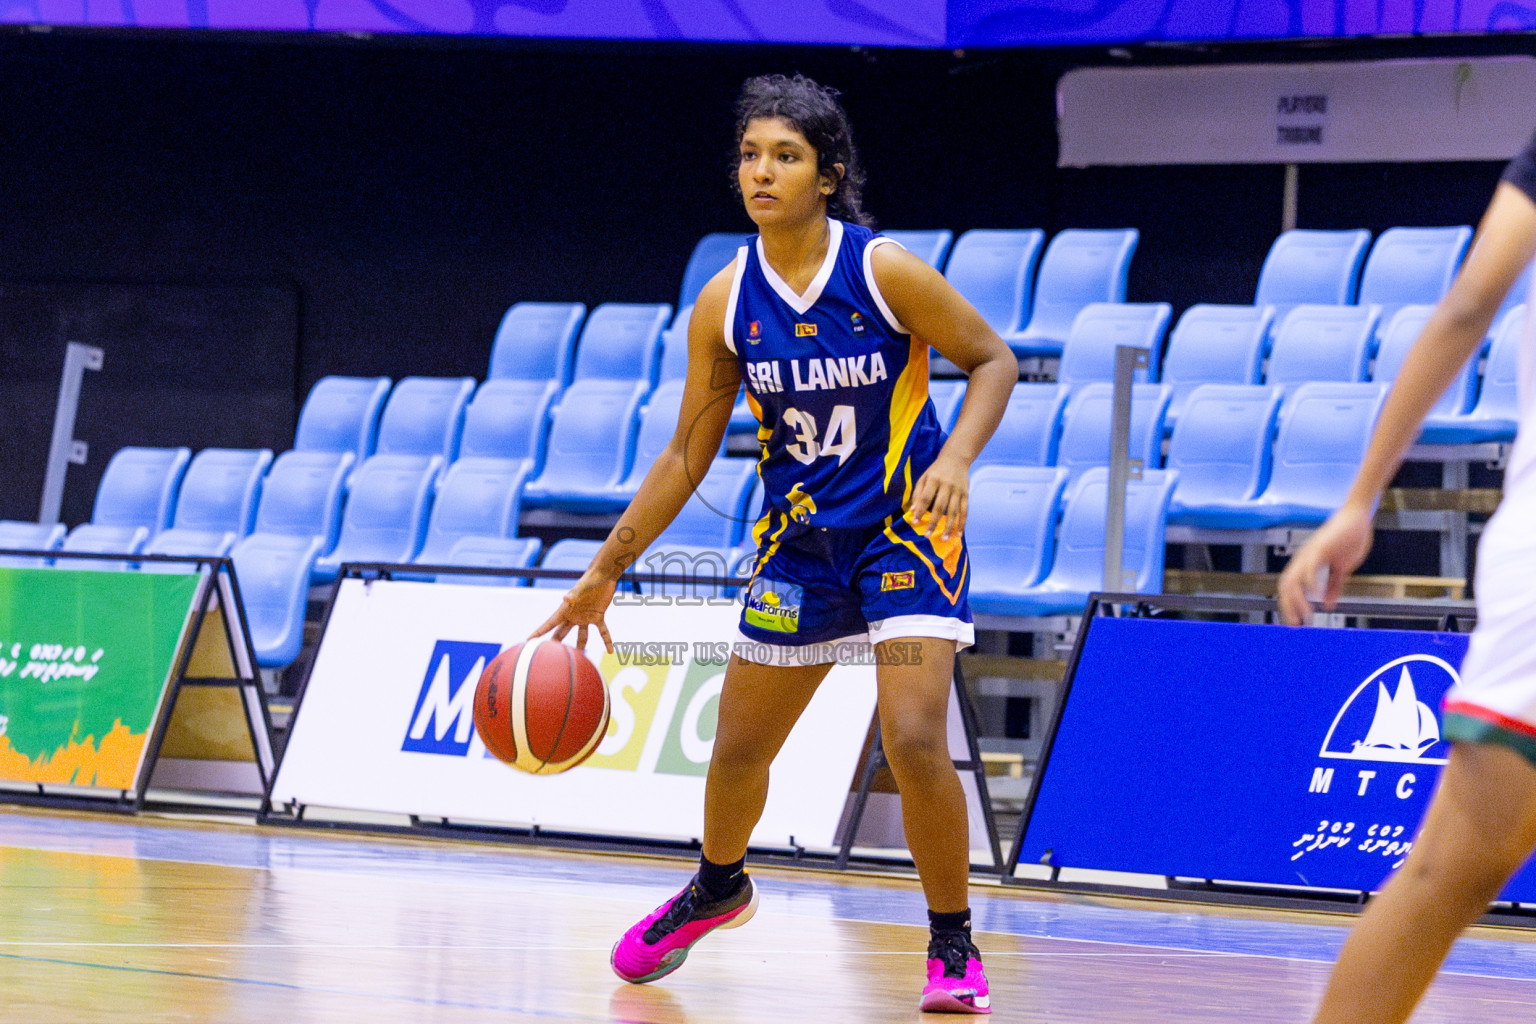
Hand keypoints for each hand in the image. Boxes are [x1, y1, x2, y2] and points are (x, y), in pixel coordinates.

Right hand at [530, 571, 617, 652]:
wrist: (603, 575)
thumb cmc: (590, 579)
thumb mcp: (582, 587)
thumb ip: (574, 594)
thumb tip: (565, 597)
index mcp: (566, 609)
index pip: (550, 623)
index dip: (539, 632)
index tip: (529, 641)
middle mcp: (574, 615)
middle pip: (562, 632)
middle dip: (555, 643)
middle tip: (548, 656)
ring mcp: (586, 616)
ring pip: (582, 635)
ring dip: (581, 646)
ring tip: (578, 657)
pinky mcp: (598, 616)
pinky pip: (602, 631)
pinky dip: (606, 640)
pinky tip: (610, 651)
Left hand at [907, 451, 968, 540]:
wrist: (957, 458)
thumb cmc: (936, 470)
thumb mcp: (924, 477)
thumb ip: (918, 493)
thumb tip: (913, 510)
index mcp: (934, 480)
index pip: (926, 497)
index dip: (920, 510)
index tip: (915, 522)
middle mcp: (947, 485)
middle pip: (940, 507)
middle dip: (933, 522)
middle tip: (927, 535)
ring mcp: (958, 490)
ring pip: (954, 511)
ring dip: (949, 526)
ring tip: (944, 539)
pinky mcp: (966, 494)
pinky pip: (965, 511)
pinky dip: (962, 523)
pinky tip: (958, 534)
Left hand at [1276, 504, 1374, 624]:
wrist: (1357, 518)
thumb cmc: (1348, 540)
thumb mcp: (1341, 568)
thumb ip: (1333, 585)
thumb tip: (1326, 604)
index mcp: (1306, 565)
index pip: (1290, 588)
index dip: (1291, 605)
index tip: (1297, 622)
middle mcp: (1303, 560)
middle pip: (1286, 586)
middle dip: (1288, 607)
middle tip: (1296, 625)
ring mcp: (1310, 553)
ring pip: (1293, 580)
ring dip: (1297, 600)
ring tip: (1305, 615)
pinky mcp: (1320, 548)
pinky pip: (1311, 567)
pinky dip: (1311, 583)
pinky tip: (1315, 596)